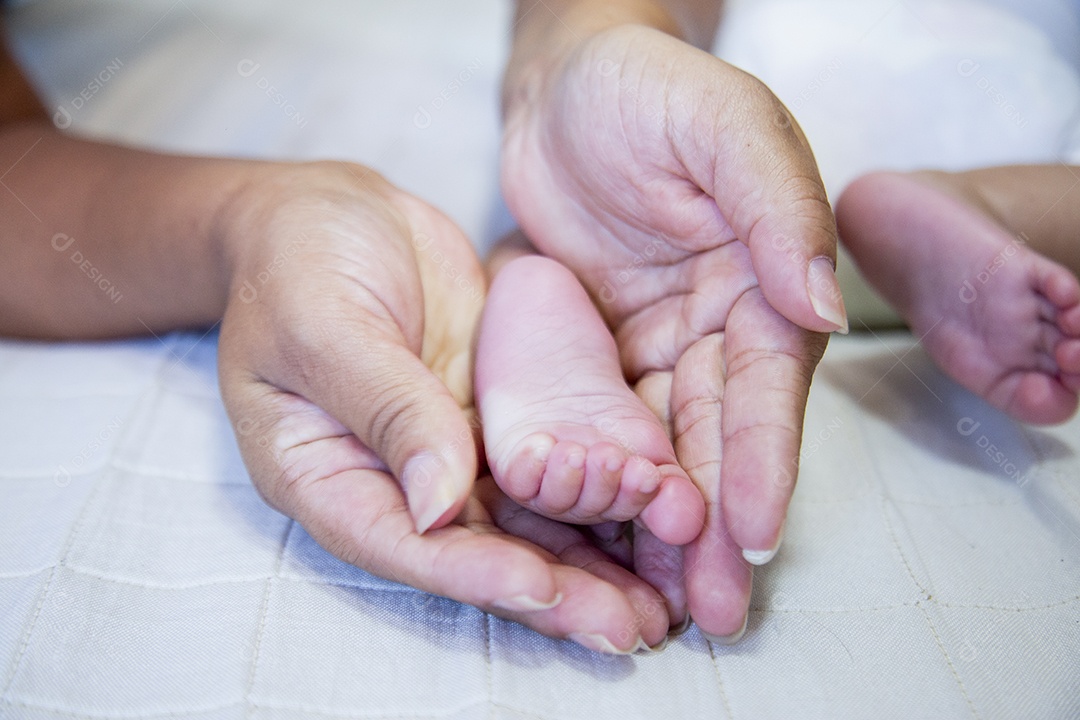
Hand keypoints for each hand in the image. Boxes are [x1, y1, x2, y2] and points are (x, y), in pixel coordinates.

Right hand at [217, 162, 667, 649]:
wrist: (332, 212)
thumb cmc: (297, 260)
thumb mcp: (325, 326)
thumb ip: (384, 407)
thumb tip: (439, 503)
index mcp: (329, 476)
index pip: (403, 543)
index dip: (472, 571)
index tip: (541, 587)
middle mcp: (396, 481)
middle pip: (476, 551)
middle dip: (554, 592)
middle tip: (630, 628)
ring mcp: (451, 450)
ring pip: (525, 522)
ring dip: (591, 564)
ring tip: (660, 604)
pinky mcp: (496, 418)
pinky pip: (552, 466)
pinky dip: (601, 496)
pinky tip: (656, 520)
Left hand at [501, 25, 838, 635]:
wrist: (561, 86)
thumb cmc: (643, 89)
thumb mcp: (719, 125)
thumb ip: (777, 207)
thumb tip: (823, 310)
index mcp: (765, 280)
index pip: (768, 385)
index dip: (765, 461)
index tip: (757, 536)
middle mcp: (720, 326)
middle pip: (721, 436)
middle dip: (720, 524)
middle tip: (714, 609)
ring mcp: (658, 347)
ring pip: (666, 450)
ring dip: (668, 528)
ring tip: (665, 607)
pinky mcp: (599, 357)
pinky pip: (602, 429)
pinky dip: (604, 486)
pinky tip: (599, 544)